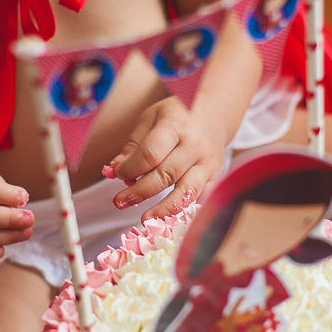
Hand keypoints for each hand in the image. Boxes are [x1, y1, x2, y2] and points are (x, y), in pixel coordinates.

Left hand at [110, 97, 226, 221]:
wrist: (213, 112)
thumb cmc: (177, 115)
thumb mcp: (151, 118)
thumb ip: (134, 144)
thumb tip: (116, 168)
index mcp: (175, 126)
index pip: (150, 154)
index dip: (130, 168)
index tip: (118, 173)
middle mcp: (195, 145)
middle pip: (165, 175)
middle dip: (140, 191)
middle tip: (120, 201)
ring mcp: (208, 162)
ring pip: (186, 191)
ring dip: (163, 208)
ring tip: (145, 218)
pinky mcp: (216, 176)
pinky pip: (201, 197)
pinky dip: (186, 209)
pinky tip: (169, 217)